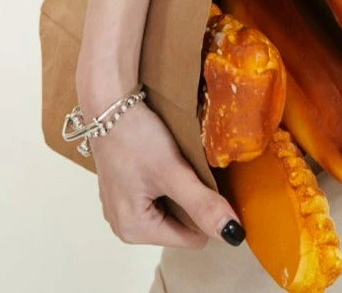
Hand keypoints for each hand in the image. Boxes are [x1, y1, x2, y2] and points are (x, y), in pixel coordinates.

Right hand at [86, 99, 244, 250]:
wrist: (109, 103)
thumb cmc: (135, 136)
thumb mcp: (173, 171)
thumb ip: (202, 205)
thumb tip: (232, 234)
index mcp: (134, 231)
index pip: (191, 239)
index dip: (207, 214)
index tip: (211, 185)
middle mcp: (125, 226)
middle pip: (180, 226)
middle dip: (193, 202)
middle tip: (193, 171)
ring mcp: (123, 208)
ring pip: (171, 209)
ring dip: (182, 190)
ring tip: (181, 165)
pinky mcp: (125, 190)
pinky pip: (158, 196)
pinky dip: (169, 182)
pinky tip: (168, 162)